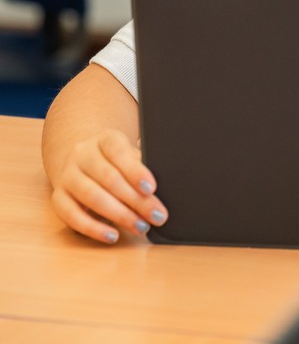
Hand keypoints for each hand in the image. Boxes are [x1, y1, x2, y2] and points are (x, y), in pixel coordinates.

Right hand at [48, 129, 167, 244]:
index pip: (119, 152)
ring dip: (119, 215)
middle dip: (136, 200)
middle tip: (157, 216)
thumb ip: (145, 165)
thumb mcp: (132, 155)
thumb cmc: (119, 161)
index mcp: (105, 139)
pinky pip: (71, 215)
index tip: (152, 188)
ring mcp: (67, 175)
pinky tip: (112, 235)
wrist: (85, 161)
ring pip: (91, 196)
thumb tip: (166, 184)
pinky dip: (92, 228)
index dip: (135, 171)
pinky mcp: (58, 197)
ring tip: (141, 227)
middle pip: (109, 178)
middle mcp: (82, 154)